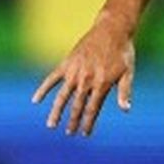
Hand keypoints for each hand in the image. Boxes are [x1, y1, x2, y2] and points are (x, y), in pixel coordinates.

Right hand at [32, 14, 136, 136]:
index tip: (85, 134)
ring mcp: (74, 71)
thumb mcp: (128, 72)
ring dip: (56, 111)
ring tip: (51, 125)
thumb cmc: (122, 51)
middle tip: (69, 133)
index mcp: (101, 83)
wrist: (110, 29)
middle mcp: (86, 79)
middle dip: (72, 121)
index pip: (92, 109)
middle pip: (76, 105)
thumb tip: (125, 110)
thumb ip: (125, 91)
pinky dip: (43, 89)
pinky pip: (52, 78)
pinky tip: (35, 100)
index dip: (88, 123)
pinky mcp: (67, 64)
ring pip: (62, 96)